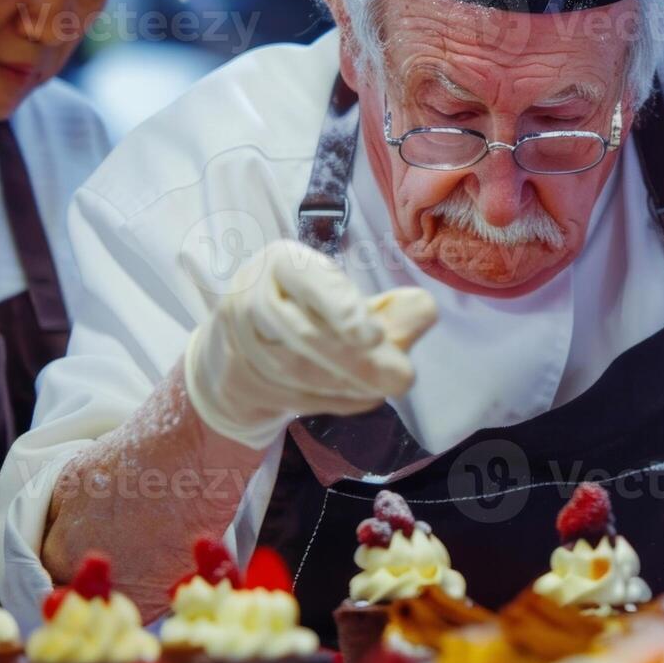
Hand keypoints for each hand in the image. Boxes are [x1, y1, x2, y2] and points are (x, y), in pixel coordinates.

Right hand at [185, 240, 436, 447]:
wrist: (247, 349)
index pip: (307, 280)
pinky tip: (365, 396)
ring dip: (349, 383)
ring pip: (296, 369)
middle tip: (403, 378)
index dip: (341, 308)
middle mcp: (250, 295)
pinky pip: (292, 394)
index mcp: (281, 262)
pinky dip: (335, 400)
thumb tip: (425, 309)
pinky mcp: (240, 378)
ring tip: (387, 387)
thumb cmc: (310, 312)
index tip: (375, 336)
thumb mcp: (348, 301)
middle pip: (303, 333)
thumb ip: (389, 307)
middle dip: (358, 360)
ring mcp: (238, 340)